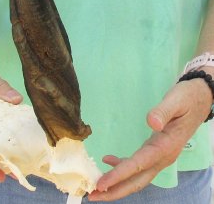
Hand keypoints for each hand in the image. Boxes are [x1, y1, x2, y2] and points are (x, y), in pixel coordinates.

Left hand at [88, 78, 211, 200]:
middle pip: (137, 181)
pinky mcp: (157, 150)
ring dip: (118, 183)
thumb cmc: (187, 98)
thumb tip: (151, 122)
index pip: (138, 165)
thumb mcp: (176, 100)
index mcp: (166, 146)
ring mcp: (161, 156)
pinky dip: (122, 167)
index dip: (119, 175)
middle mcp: (163, 156)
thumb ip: (163, 111)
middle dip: (116, 191)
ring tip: (97, 187)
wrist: (201, 99)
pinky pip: (138, 165)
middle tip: (93, 196)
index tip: (101, 184)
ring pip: (137, 176)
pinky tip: (108, 160)